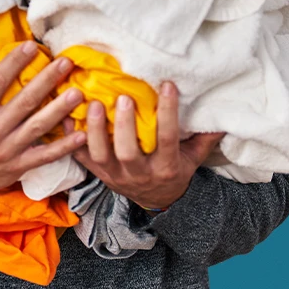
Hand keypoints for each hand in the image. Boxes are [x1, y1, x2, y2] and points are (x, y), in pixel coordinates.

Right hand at [0, 43, 87, 205]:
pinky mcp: (18, 166)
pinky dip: (64, 147)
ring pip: (38, 126)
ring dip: (60, 109)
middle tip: (65, 63)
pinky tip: (81, 135)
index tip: (31, 47)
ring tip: (77, 93)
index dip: (14, 63)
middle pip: (24, 101)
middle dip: (46, 80)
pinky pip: (45, 156)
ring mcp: (7, 150)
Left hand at [72, 81, 224, 210]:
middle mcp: (138, 174)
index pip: (167, 139)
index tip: (167, 85)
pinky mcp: (97, 175)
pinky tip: (65, 118)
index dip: (168, 113)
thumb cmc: (175, 172)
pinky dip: (70, 140)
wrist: (157, 203)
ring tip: (92, 103)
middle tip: (122, 96)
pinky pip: (80, 159)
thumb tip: (222, 115)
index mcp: (166, 168)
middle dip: (124, 125)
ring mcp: (115, 176)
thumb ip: (204, 138)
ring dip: (94, 130)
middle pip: (127, 152)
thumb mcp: (193, 159)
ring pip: (100, 155)